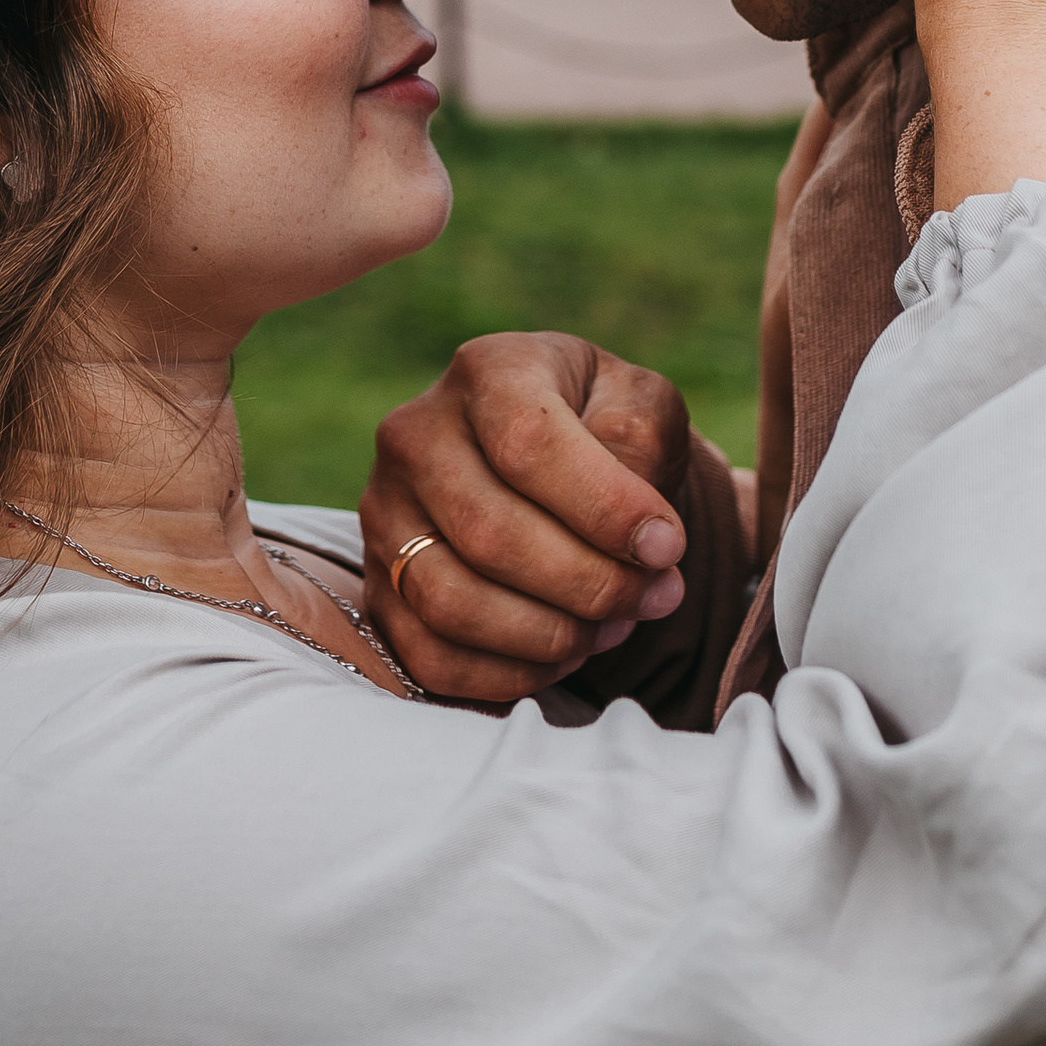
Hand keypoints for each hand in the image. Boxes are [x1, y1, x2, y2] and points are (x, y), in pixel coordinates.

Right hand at [361, 333, 693, 703]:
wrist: (549, 455)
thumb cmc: (603, 425)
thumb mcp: (639, 404)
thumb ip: (643, 446)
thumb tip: (645, 542)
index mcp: (486, 371)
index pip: (528, 444)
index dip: (603, 508)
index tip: (667, 547)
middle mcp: (415, 434)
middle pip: (490, 534)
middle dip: (590, 584)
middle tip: (656, 597)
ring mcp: (384, 512)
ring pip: (451, 603)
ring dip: (550, 634)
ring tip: (614, 625)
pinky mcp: (378, 583)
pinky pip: (430, 657)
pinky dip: (507, 674)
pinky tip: (563, 653)